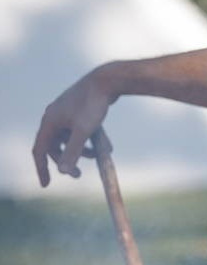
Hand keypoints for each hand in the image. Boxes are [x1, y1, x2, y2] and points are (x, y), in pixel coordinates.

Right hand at [32, 66, 114, 186]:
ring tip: (99, 156)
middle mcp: (54, 116)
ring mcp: (66, 113)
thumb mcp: (83, 131)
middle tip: (79, 174)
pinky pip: (80, 131)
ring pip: (70, 139)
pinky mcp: (78, 110)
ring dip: (82, 151)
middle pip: (55, 146)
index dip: (42, 168)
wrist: (107, 80)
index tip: (46, 184)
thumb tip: (63, 171)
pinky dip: (90, 140)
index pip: (40, 150)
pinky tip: (106, 147)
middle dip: (67, 161)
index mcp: (50, 121)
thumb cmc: (94, 105)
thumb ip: (73, 151)